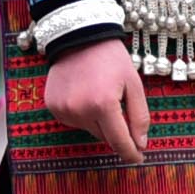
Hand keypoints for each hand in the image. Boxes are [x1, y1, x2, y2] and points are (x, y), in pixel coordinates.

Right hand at [37, 36, 151, 161]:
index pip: (119, 142)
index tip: (138, 158)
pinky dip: (83, 114)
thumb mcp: (133, 83)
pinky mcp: (53, 107)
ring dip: (99, 121)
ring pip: (89, 130)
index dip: (131, 153)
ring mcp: (63, 110)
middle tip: (120, 108)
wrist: (79, 35)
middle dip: (116, 130)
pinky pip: (74, 121)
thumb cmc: (110, 58)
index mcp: (103, 105)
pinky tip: (86, 95)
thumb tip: (141, 144)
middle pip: (105, 137)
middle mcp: (80, 111)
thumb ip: (139, 116)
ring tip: (100, 95)